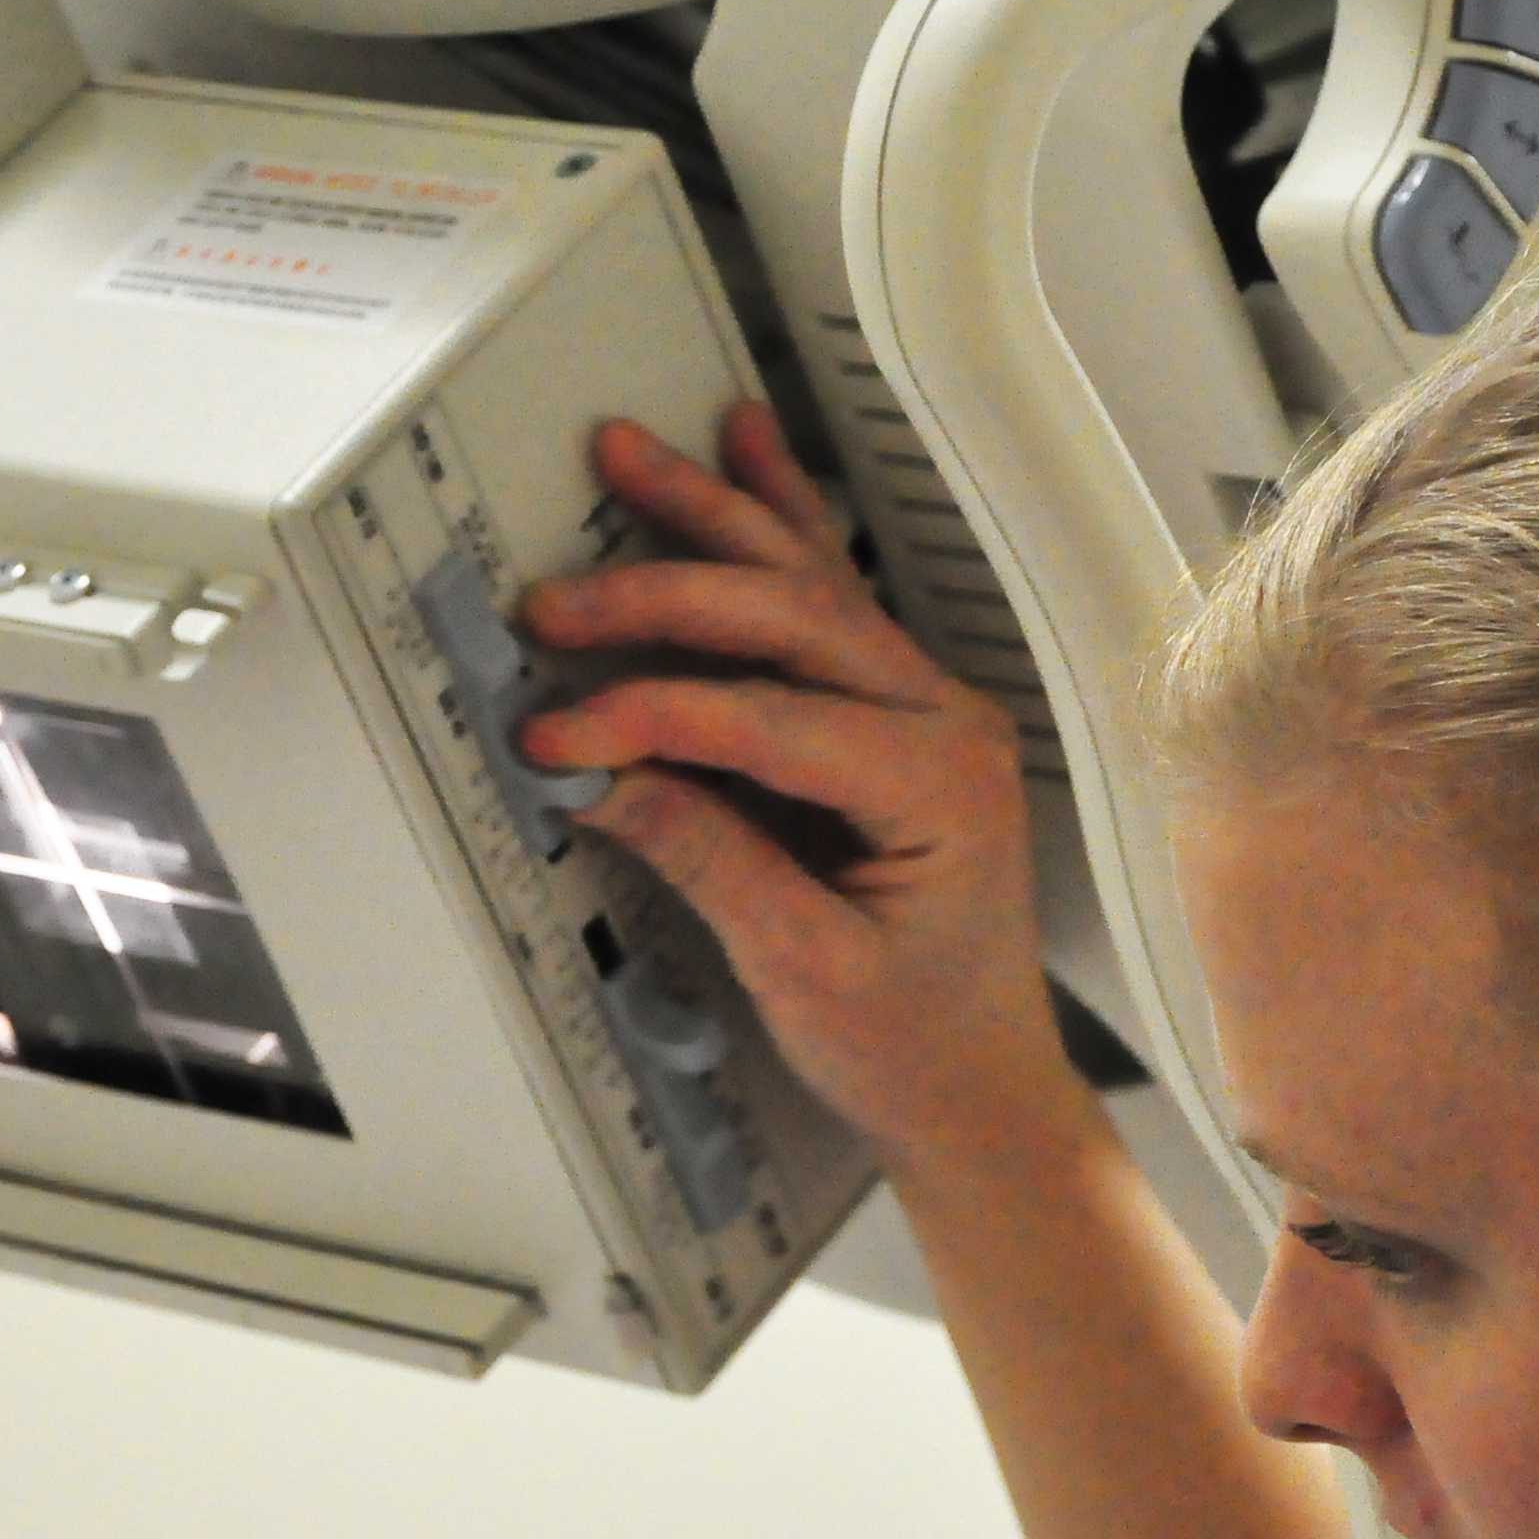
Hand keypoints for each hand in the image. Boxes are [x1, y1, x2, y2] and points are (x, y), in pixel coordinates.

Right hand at [519, 403, 1092, 1183]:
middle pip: (791, 619)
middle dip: (663, 595)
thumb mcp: (805, 973)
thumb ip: (712, 864)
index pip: (770, 719)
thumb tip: (612, 782)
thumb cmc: (921, 1043)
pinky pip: (829, 601)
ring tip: (631, 453)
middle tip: (557, 597)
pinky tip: (747, 454)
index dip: (650, 717)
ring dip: (714, 514)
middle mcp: (946, 726)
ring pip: (808, 584)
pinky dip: (778, 525)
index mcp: (940, 787)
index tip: (562, 734)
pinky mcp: (895, 718)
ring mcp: (927, 710)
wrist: (982, 1086)